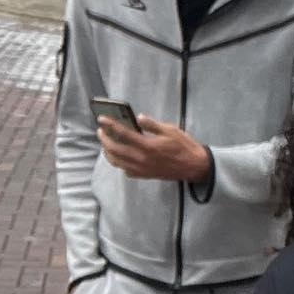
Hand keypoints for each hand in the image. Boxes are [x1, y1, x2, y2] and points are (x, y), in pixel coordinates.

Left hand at [98, 116, 212, 183]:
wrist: (193, 166)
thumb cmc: (183, 146)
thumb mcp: (170, 130)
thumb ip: (152, 125)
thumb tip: (139, 118)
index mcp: (148, 145)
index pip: (123, 134)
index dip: (110, 125)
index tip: (101, 119)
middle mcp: (141, 159)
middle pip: (115, 150)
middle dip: (104, 140)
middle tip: (100, 131)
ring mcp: (141, 169)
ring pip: (117, 162)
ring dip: (108, 152)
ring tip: (105, 144)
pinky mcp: (144, 175)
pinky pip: (125, 170)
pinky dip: (118, 163)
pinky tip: (119, 156)